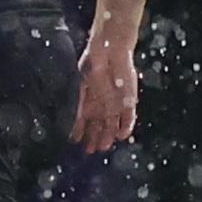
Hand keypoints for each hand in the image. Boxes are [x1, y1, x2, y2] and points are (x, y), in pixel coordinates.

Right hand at [70, 38, 137, 152]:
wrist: (111, 51)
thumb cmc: (92, 64)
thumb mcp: (80, 84)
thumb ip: (78, 105)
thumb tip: (73, 123)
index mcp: (87, 102)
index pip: (83, 122)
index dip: (79, 132)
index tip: (75, 142)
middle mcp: (101, 106)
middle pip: (98, 127)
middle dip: (94, 139)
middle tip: (90, 150)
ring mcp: (116, 105)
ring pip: (111, 126)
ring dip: (108, 136)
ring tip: (104, 146)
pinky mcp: (129, 102)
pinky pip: (128, 118)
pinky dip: (126, 126)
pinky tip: (121, 135)